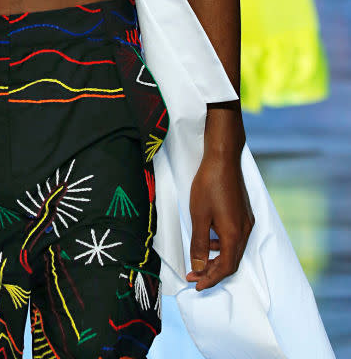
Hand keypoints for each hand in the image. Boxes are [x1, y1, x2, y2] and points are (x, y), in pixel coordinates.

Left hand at [187, 149, 253, 289]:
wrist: (223, 158)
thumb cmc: (209, 184)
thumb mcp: (198, 215)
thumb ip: (199, 243)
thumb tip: (199, 266)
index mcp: (234, 234)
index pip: (225, 267)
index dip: (210, 279)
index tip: (196, 284)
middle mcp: (245, 230)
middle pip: (232, 261)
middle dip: (212, 271)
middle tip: (194, 274)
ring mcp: (247, 221)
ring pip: (234, 249)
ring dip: (217, 257)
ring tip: (199, 256)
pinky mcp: (244, 212)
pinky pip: (235, 236)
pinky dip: (222, 243)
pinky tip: (210, 236)